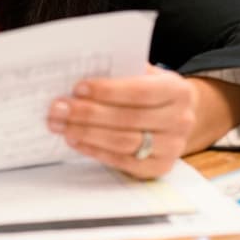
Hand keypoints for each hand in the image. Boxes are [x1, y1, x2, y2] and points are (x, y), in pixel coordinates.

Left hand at [47, 66, 194, 178]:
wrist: (177, 117)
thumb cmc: (152, 91)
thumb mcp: (146, 75)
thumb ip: (122, 73)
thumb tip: (82, 72)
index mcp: (178, 91)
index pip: (140, 92)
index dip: (108, 91)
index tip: (78, 88)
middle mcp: (180, 120)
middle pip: (128, 119)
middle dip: (88, 113)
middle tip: (58, 108)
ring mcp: (172, 147)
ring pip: (123, 142)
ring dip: (87, 133)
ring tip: (62, 125)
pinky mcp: (159, 168)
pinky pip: (122, 162)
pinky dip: (96, 151)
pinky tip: (76, 141)